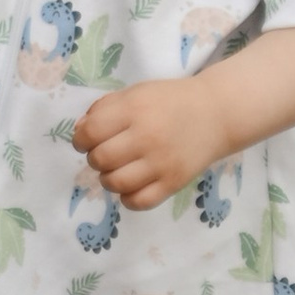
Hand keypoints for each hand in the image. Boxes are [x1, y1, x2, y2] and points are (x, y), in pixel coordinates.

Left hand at [73, 76, 229, 210]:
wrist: (216, 114)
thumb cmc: (170, 101)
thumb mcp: (135, 93)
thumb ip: (104, 108)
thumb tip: (79, 130)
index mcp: (134, 109)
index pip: (90, 132)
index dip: (80, 139)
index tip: (85, 140)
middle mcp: (146, 137)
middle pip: (100, 159)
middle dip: (94, 158)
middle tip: (105, 153)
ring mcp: (161, 163)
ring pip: (115, 183)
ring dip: (107, 179)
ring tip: (117, 169)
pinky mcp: (174, 183)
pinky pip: (139, 201)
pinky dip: (127, 198)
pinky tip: (131, 185)